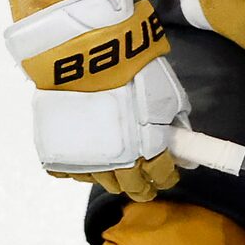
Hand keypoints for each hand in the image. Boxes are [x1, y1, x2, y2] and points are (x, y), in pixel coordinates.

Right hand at [6, 0, 181, 197]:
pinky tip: (84, 153)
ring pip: (101, 182)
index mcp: (149, 152)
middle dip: (142, 185)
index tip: (168, 172)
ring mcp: (86, 160)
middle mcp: (118, 164)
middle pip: (132, 188)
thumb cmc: (131, 70)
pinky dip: (76, 166)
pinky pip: (68, 171)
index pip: (162, 176)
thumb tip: (186, 148)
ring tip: (114, 162)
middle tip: (143, 177)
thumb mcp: (166, 96)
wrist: (87, 56)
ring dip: (111, 176)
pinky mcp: (58, 152)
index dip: (167, 176)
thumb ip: (176, 125)